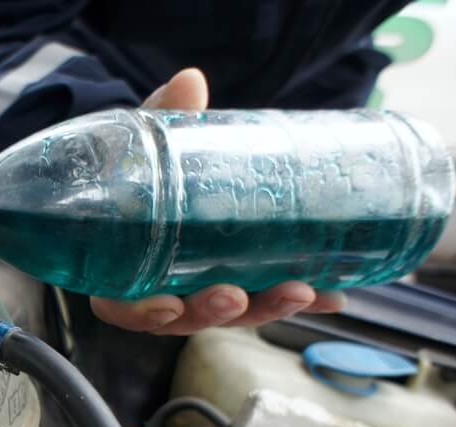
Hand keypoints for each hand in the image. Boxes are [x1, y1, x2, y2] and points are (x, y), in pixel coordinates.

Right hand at [90, 68, 345, 334]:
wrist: (152, 167)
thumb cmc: (135, 165)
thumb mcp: (141, 140)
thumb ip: (160, 118)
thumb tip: (190, 80)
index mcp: (120, 265)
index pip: (122, 305)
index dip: (141, 313)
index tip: (166, 306)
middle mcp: (158, 286)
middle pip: (182, 318)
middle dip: (213, 312)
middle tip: (236, 297)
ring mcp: (199, 287)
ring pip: (229, 313)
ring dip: (265, 308)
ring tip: (301, 291)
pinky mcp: (237, 278)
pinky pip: (264, 296)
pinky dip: (298, 297)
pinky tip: (335, 294)